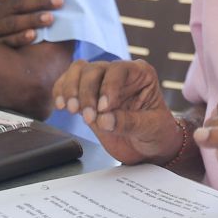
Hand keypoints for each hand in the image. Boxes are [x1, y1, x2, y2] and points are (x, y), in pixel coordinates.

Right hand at [0, 0, 63, 47]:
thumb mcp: (5, 11)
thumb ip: (23, 3)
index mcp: (1, 1)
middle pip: (18, 4)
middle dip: (40, 1)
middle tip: (60, 1)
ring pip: (13, 22)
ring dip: (32, 19)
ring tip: (50, 18)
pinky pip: (7, 41)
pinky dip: (19, 38)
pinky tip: (33, 35)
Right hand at [52, 59, 181, 163]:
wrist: (149, 147)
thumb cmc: (157, 132)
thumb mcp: (151, 128)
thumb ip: (129, 122)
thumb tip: (104, 119)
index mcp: (141, 74)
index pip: (119, 69)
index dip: (109, 86)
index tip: (104, 107)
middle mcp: (119, 74)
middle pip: (94, 69)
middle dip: (87, 92)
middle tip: (89, 117)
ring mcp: (101, 84)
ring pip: (79, 71)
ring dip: (71, 89)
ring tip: (71, 109)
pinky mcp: (88, 97)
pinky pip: (69, 84)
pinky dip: (61, 91)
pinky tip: (60, 104)